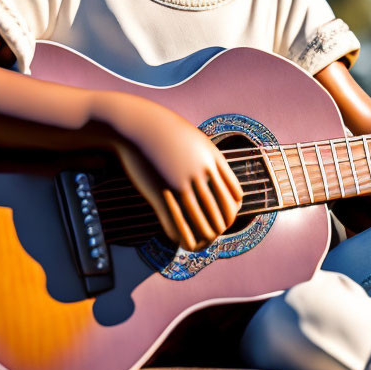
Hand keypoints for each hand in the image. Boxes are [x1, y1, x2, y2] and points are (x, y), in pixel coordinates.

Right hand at [106, 95, 242, 250]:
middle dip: (220, 229)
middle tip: (215, 235)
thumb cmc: (164, 132)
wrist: (136, 125)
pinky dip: (184, 238)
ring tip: (202, 244)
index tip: (226, 218)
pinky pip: (177, 223)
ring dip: (205, 238)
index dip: (233, 211)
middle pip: (221, 212)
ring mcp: (181, 183)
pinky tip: (183, 244)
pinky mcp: (161, 192)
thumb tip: (216, 173)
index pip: (234, 195)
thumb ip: (207, 157)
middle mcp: (200, 173)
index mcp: (212, 159)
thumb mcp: (194, 139)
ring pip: (202, 222)